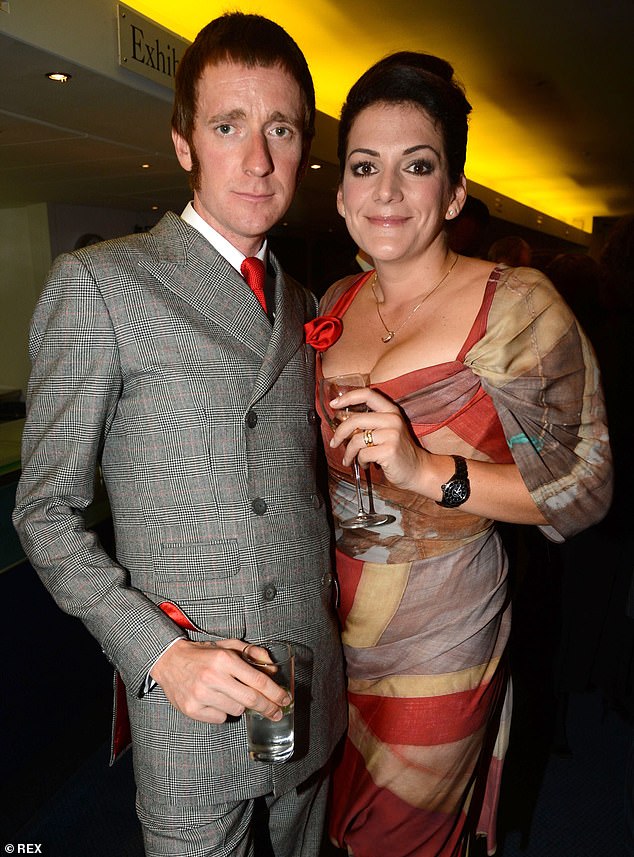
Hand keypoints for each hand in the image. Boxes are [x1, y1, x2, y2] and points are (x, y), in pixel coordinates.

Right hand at [150, 638, 291, 723]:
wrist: (168, 661)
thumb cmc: (203, 653)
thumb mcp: (228, 646)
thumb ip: (252, 653)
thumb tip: (273, 668)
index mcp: (224, 659)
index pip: (257, 680)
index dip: (275, 693)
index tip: (285, 699)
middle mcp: (213, 677)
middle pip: (251, 700)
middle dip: (268, 708)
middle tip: (277, 713)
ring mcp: (201, 695)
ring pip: (236, 710)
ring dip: (240, 705)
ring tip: (230, 693)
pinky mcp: (192, 709)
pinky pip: (220, 718)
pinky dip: (222, 711)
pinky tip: (215, 700)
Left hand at [328, 386, 429, 492]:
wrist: (417, 470)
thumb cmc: (397, 451)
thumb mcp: (386, 430)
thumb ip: (369, 423)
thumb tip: (341, 421)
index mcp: (391, 410)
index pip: (367, 394)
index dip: (347, 397)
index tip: (333, 404)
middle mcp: (392, 419)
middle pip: (355, 420)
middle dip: (339, 433)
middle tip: (334, 442)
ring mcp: (392, 435)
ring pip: (356, 440)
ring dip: (349, 453)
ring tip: (350, 459)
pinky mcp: (389, 450)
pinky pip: (363, 454)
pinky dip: (360, 461)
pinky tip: (366, 464)